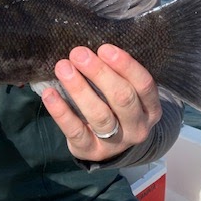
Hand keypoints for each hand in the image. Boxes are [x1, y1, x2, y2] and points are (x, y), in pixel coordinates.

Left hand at [41, 44, 161, 161]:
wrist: (111, 148)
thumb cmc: (115, 108)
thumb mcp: (125, 91)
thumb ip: (114, 74)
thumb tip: (89, 50)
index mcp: (150, 108)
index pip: (144, 84)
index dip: (125, 65)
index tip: (104, 48)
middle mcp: (138, 127)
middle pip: (122, 98)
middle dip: (99, 73)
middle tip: (78, 54)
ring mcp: (116, 143)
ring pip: (100, 115)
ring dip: (79, 88)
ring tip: (63, 68)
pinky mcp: (90, 151)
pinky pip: (76, 131)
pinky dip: (61, 111)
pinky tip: (49, 94)